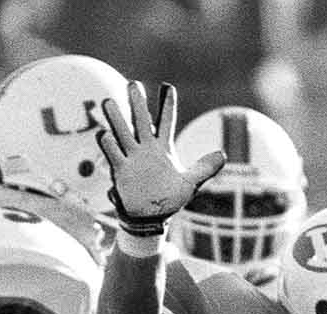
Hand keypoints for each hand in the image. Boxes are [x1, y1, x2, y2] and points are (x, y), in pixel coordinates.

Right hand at [96, 81, 223, 233]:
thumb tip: (222, 154)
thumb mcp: (191, 183)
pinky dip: (109, 145)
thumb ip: (204, 168)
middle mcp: (145, 148)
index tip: (168, 87)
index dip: (167, 105)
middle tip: (133, 84)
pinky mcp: (121, 170)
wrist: (153, 216)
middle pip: (141, 121)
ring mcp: (131, 157)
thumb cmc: (170, 197)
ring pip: (122, 133)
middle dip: (138, 104)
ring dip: (115, 119)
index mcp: (163, 148)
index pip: (166, 122)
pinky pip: (113, 154)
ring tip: (108, 102)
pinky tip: (104, 134)